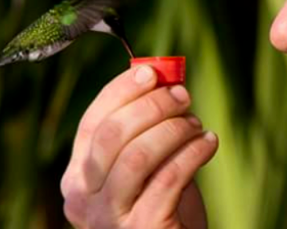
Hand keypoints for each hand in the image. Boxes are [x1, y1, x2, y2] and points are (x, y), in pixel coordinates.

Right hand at [61, 65, 217, 227]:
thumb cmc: (163, 204)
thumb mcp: (145, 167)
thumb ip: (143, 129)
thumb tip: (159, 77)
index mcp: (78, 177)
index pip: (92, 123)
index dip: (121, 91)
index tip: (152, 72)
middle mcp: (83, 199)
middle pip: (112, 135)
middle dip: (152, 106)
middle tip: (183, 96)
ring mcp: (109, 218)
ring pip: (137, 156)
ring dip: (173, 129)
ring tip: (196, 124)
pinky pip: (168, 177)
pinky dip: (193, 152)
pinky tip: (209, 143)